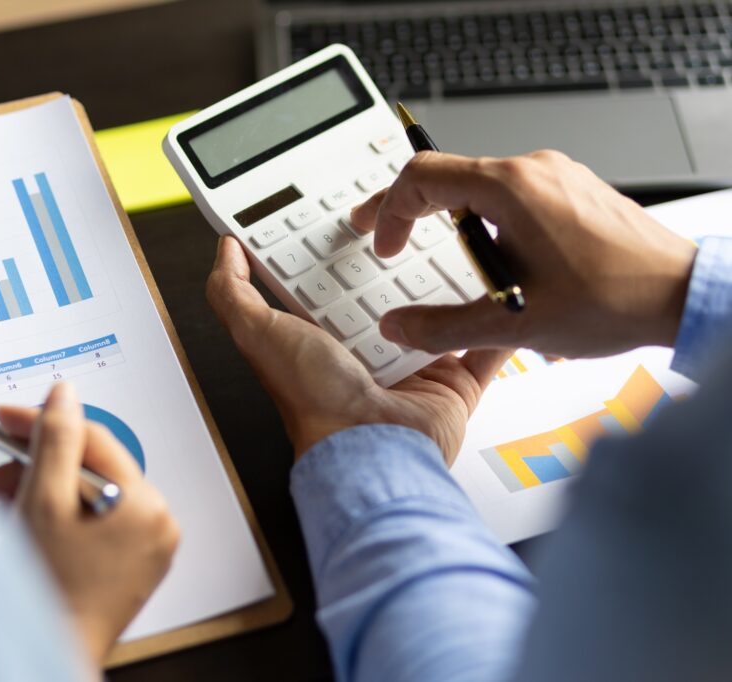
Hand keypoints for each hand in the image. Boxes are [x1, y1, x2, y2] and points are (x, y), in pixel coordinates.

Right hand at [0, 384, 179, 668]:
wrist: (50, 653)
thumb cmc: (49, 594)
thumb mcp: (44, 502)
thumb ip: (55, 439)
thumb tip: (64, 395)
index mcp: (144, 503)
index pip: (92, 439)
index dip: (44, 423)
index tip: (8, 417)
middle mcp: (156, 523)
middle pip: (88, 469)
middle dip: (34, 466)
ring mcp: (146, 547)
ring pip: (86, 496)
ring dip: (39, 492)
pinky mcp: (131, 566)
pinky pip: (93, 523)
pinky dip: (58, 518)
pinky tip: (23, 525)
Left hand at [206, 236, 509, 461]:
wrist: (369, 448)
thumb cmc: (314, 402)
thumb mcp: (257, 334)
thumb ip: (233, 292)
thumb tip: (225, 252)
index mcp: (328, 334)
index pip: (339, 277)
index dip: (347, 243)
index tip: (359, 210)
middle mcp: (372, 346)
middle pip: (396, 287)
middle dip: (410, 254)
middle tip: (424, 216)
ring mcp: (417, 363)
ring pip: (445, 309)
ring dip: (458, 280)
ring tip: (469, 240)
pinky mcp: (455, 381)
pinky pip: (485, 345)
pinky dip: (498, 323)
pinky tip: (506, 293)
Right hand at [351, 150, 697, 358]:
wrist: (681, 295)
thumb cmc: (614, 298)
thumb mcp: (511, 324)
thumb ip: (442, 327)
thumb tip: (399, 326)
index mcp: (511, 188)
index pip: (423, 176)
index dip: (389, 210)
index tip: (385, 244)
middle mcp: (533, 171)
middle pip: (449, 176)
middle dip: (410, 209)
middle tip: (385, 234)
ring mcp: (556, 177)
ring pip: (481, 187)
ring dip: (456, 222)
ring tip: (456, 266)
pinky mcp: (573, 191)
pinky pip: (514, 197)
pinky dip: (491, 223)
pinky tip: (502, 263)